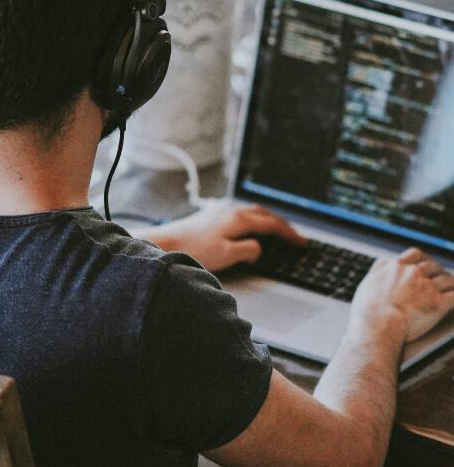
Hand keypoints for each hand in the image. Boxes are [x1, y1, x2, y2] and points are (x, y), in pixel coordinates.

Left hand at [151, 201, 304, 272]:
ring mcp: (221, 212)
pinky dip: (253, 219)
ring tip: (276, 230)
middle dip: (282, 224)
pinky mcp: (211, 216)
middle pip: (264, 214)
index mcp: (239, 219)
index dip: (289, 234)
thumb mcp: (227, 255)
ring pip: (252, 212)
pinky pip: (240, 214)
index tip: (301, 242)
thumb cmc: (194, 249)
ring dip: (267, 220)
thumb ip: (249, 250)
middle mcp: (231, 211)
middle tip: (293, 236)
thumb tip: (259, 248)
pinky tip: (248, 225)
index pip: (272, 224)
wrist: (166, 243)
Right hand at [352, 247, 453, 342]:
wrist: (378, 327)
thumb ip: (378, 270)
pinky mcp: (438, 303)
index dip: (423, 260)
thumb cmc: (368, 312)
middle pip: (433, 266)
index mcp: (396, 266)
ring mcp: (426, 286)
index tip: (426, 265)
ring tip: (451, 288)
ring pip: (446, 279)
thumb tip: (383, 264)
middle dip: (437, 272)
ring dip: (450, 284)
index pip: (415, 254)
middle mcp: (413, 272)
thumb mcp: (367, 283)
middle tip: (440, 279)